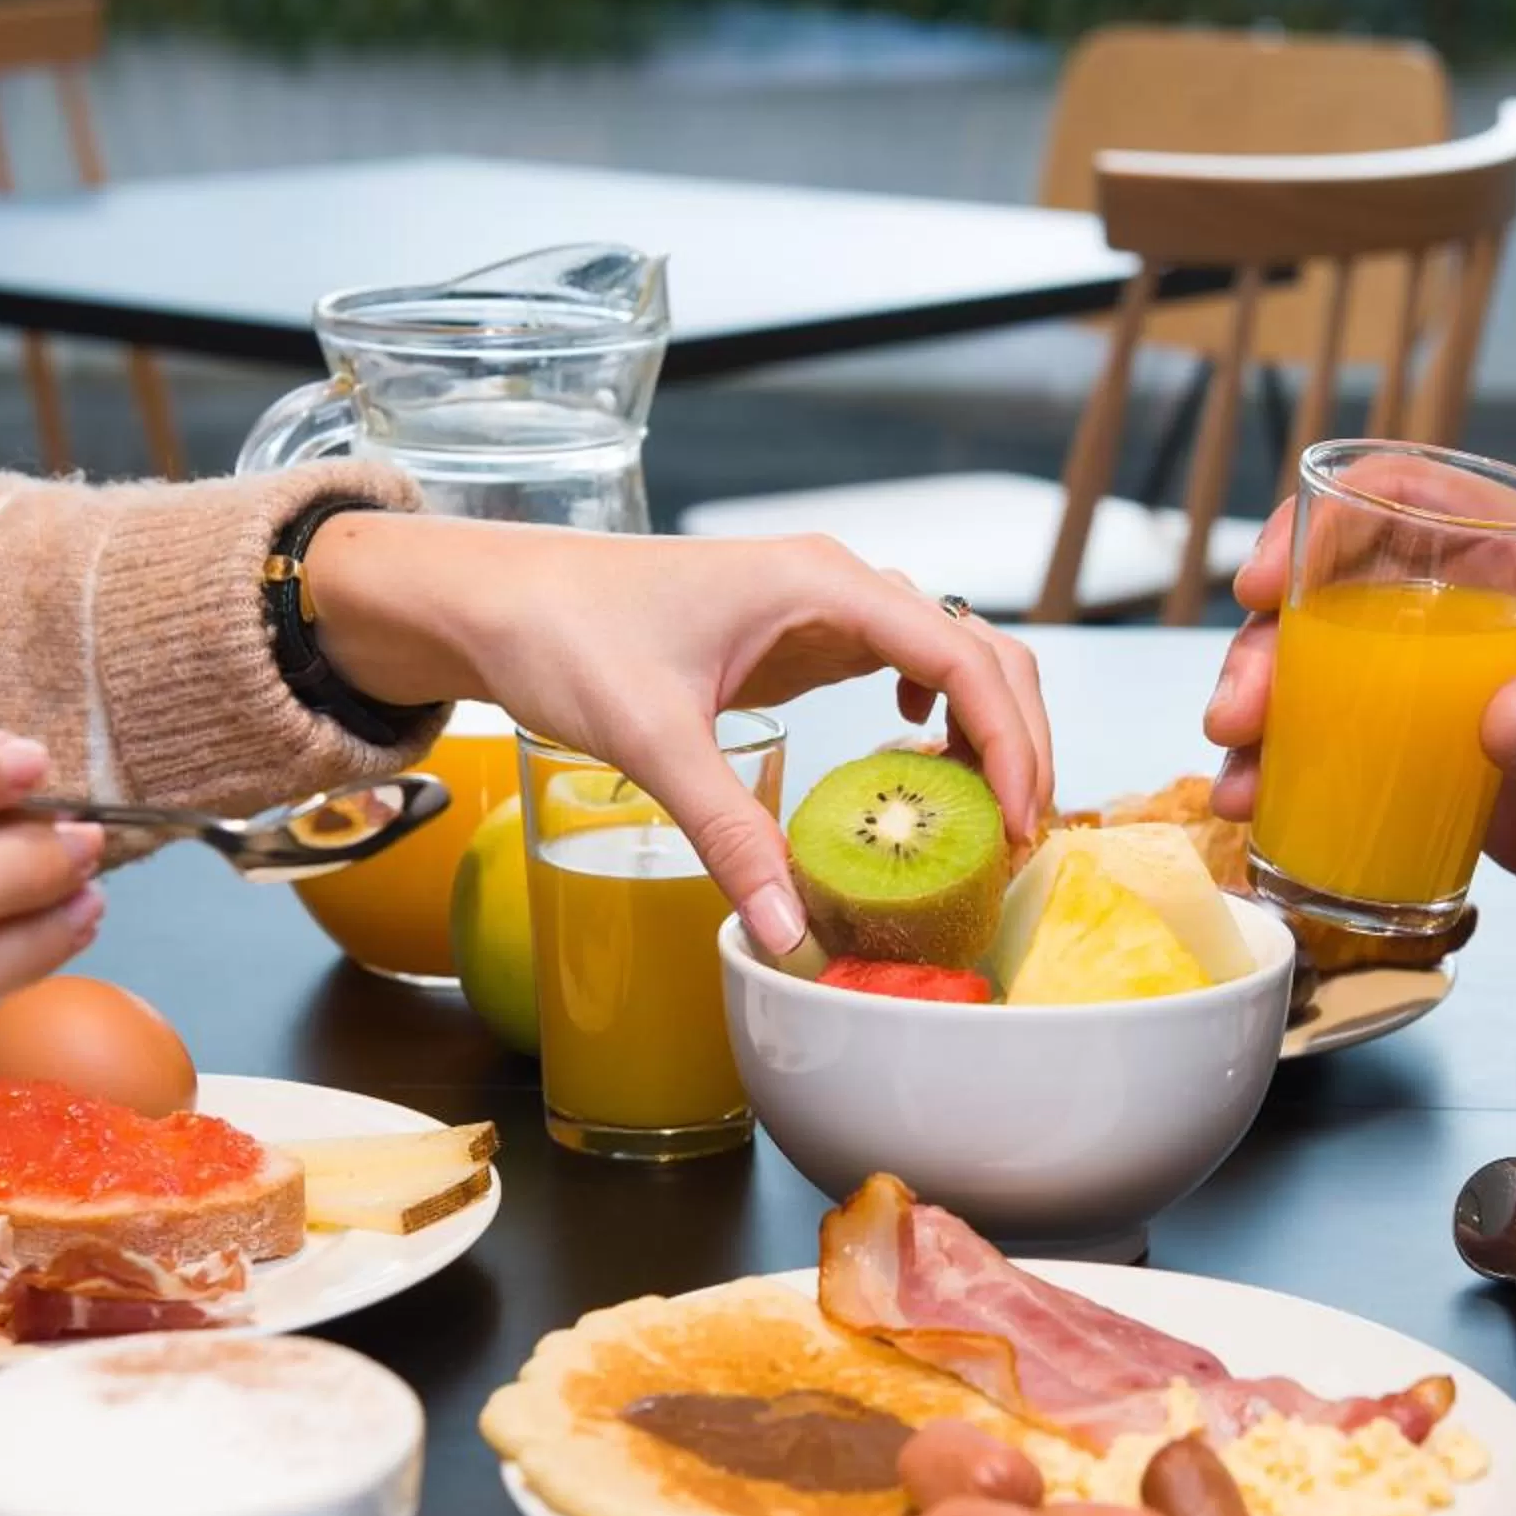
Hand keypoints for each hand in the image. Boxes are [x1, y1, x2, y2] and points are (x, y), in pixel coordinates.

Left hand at [306, 518, 1053, 949]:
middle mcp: (836, 583)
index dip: (1008, 739)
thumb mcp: (651, 739)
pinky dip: (936, 710)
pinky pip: (902, 664)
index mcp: (819, 583)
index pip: (961, 656)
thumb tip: (787, 933)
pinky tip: (913, 751)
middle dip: (1019, 737)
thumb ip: (729, 835)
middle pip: (980, 649)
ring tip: (984, 813)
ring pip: (951, 654)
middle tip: (1019, 835)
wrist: (496, 598)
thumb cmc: (563, 633)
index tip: (1014, 821)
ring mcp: (821, 606)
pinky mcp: (799, 634)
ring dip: (985, 724)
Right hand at [1201, 503, 1515, 922]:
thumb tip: (1507, 716)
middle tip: (1238, 711)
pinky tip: (1252, 801)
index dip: (1315, 523)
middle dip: (1264, 643)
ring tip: (1237, 769)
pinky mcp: (1414, 740)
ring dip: (1258, 704)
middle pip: (1330, 589)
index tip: (1264, 585)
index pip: (1400, 500)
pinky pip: (1326, 732)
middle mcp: (1460, 603)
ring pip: (1312, 662)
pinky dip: (1279, 760)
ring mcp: (1430, 675)